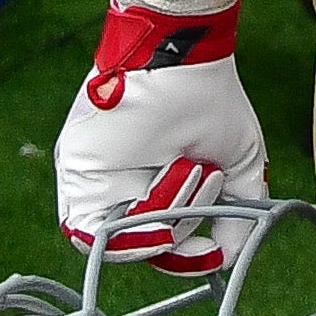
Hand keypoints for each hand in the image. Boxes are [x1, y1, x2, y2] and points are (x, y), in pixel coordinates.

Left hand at [56, 0, 272, 273]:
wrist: (184, 57)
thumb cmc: (211, 100)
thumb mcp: (237, 165)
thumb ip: (238, 215)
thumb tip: (231, 257)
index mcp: (151, 190)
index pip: (159, 244)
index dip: (184, 257)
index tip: (210, 248)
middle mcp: (119, 191)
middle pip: (143, 247)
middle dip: (183, 222)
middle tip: (204, 174)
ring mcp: (96, 185)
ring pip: (122, 243)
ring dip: (166, 217)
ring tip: (190, 166)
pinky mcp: (77, 175)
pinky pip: (96, 230)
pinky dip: (136, 221)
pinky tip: (171, 177)